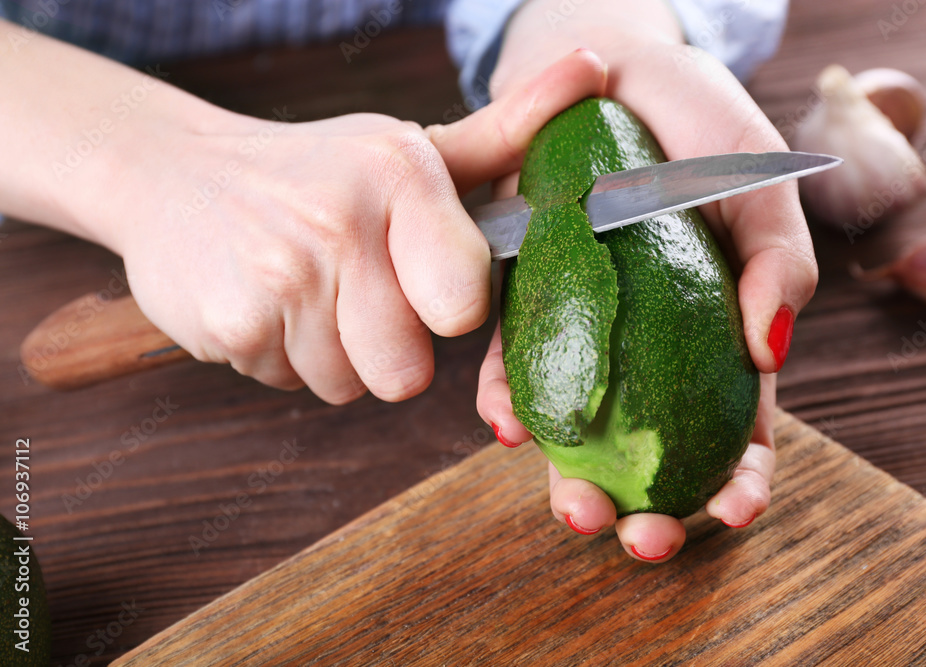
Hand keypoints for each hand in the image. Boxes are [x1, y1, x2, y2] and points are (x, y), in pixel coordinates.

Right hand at [79, 49, 605, 403]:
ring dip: (333, 351)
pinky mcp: (230, 324)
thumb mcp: (412, 148)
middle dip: (389, 346)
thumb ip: (511, 128)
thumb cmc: (319, 171)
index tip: (422, 278)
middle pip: (407, 372)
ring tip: (307, 288)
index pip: (464, 302)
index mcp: (400, 174)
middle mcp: (342, 222)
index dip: (449, 307)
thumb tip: (596, 66)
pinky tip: (268, 302)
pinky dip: (283, 356)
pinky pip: (292, 384)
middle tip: (356, 288)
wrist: (173, 175)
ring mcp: (281, 276)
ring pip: (349, 385)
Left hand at [477, 0, 817, 560]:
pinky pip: (517, 361)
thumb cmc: (696, 123)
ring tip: (574, 508)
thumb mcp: (757, 182)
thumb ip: (778, 264)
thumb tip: (772, 353)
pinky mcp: (528, 302)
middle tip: (641, 539)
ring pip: (584, 424)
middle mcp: (652, 343)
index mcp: (721, 329)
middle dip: (654, 505)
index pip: (741, 422)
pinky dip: (512, 396)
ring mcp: (590, 329)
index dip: (745, 475)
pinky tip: (506, 422)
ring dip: (574, 475)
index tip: (737, 509)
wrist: (601, 70)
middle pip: (657, 446)